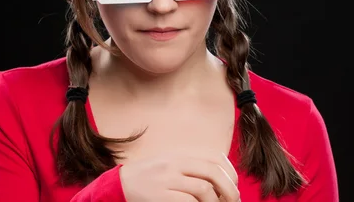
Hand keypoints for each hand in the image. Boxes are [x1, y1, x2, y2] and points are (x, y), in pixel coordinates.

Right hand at [119, 150, 239, 201]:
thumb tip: (218, 179)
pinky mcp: (161, 197)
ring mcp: (167, 181)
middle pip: (213, 173)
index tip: (234, 186)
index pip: (214, 159)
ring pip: (203, 190)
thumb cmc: (147, 178)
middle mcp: (175, 166)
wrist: (119, 185)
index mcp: (179, 157)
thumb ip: (189, 169)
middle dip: (229, 190)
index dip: (230, 174)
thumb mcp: (169, 166)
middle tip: (233, 201)